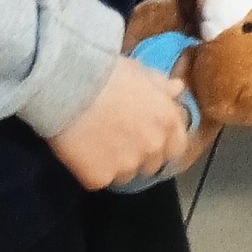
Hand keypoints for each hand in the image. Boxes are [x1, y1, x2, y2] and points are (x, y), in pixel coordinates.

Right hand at [49, 54, 190, 190]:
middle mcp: (152, 148)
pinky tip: (85, 151)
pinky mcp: (100, 179)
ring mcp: (127, 167)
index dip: (166, 142)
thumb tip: (178, 89)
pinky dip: (95, 169)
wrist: (73, 89)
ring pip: (127, 174)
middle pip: (153, 163)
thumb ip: (163, 86)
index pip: (178, 145)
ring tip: (102, 144)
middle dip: (142, 154)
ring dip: (120, 164)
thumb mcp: (143, 72)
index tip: (152, 135)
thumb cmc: (112, 74)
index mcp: (168, 121)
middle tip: (123, 139)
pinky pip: (101, 179)